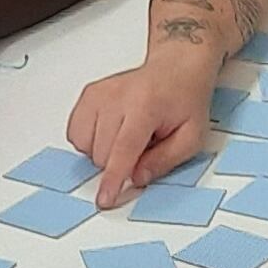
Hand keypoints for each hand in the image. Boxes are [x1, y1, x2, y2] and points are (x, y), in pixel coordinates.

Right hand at [67, 59, 209, 206]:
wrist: (176, 68)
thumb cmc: (184, 100)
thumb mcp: (191, 137)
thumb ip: (165, 161)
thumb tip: (137, 178)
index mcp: (145, 106)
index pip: (123, 150)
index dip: (113, 179)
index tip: (104, 198)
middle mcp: (117, 97)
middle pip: (101, 153)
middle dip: (119, 163)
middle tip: (143, 146)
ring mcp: (99, 94)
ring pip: (85, 146)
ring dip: (103, 153)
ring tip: (128, 137)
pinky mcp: (89, 95)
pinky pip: (75, 134)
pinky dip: (90, 142)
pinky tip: (111, 133)